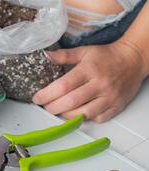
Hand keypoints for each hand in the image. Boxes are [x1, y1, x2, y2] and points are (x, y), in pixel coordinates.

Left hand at [33, 41, 148, 122]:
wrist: (134, 60)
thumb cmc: (107, 56)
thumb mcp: (84, 51)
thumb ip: (64, 55)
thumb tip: (46, 55)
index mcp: (89, 69)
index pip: (63, 86)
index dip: (46, 95)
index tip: (37, 98)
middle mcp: (100, 84)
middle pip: (70, 102)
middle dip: (52, 107)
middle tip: (45, 106)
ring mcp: (109, 97)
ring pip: (83, 114)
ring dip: (65, 115)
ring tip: (58, 110)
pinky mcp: (116, 106)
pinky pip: (96, 119)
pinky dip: (83, 119)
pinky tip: (75, 113)